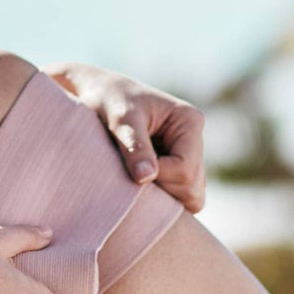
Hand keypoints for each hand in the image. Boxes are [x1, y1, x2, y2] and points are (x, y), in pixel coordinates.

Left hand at [46, 63, 206, 212]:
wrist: (98, 93)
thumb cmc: (108, 99)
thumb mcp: (120, 118)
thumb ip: (134, 146)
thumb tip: (145, 178)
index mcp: (190, 121)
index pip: (185, 169)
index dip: (158, 177)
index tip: (129, 167)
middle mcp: (195, 139)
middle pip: (192, 188)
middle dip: (162, 190)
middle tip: (130, 173)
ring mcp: (188, 155)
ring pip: (190, 197)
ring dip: (162, 197)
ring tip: (133, 176)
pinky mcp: (177, 167)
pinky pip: (180, 198)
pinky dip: (161, 199)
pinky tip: (137, 183)